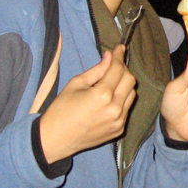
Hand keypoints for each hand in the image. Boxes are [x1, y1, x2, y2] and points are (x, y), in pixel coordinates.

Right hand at [39, 45, 135, 162]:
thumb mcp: (76, 84)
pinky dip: (121, 100)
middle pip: (130, 80)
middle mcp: (115, 108)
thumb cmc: (61, 109)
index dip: (119, 56)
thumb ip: (96, 70)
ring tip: (109, 84)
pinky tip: (107, 100)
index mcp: (102, 95)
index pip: (118, 69)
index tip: (119, 48)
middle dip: (123, 70)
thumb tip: (109, 56)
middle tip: (112, 66)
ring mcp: (119, 120)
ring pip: (132, 94)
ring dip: (123, 85)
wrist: (55, 139)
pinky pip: (126, 109)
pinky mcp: (119, 130)